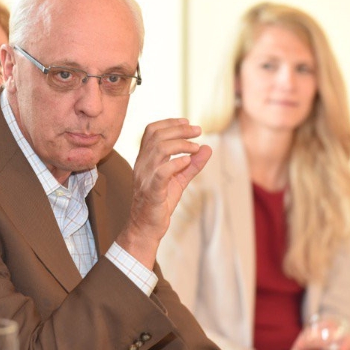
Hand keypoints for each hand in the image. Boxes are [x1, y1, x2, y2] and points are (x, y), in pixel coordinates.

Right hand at [116, 118, 210, 268]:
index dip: (170, 122)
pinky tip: (188, 162)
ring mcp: (145, 177)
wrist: (147, 227)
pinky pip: (162, 172)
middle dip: (180, 130)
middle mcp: (142, 165)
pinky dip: (176, 163)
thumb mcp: (179, 180)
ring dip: (181, 144)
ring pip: (159, 150)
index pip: (151, 130)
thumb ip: (193, 165)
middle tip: (198, 131)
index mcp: (145, 159)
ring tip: (195, 147)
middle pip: (157, 136)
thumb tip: (207, 148)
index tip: (188, 123)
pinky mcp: (152, 191)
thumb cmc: (160, 203)